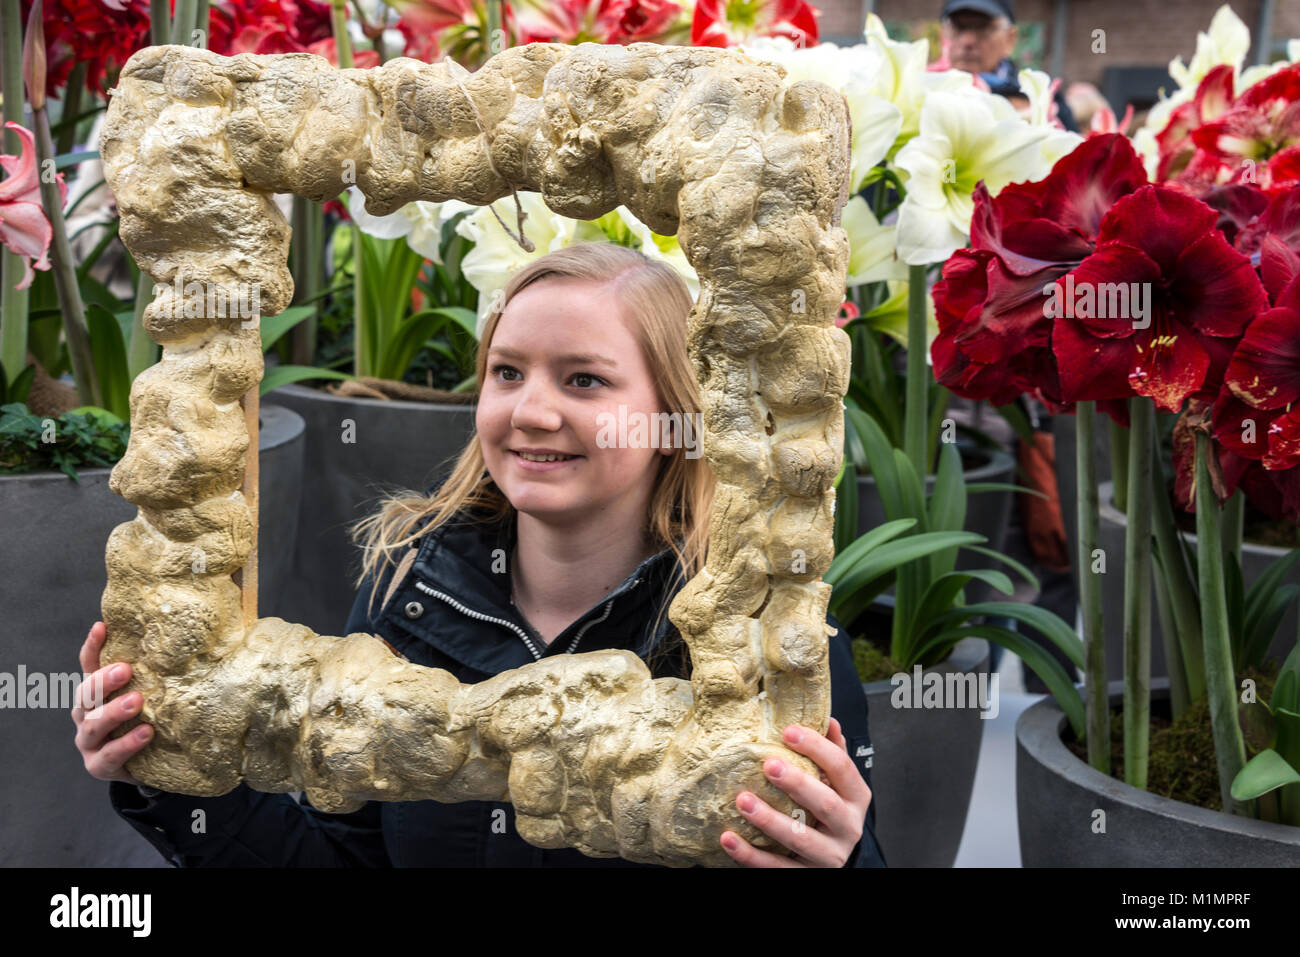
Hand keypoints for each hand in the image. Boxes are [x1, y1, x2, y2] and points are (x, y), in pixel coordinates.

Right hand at [71, 621, 151, 784]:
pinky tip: (146, 733)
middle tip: (126, 670)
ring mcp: (89, 741)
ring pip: (92, 725)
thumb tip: (191, 638)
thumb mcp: (153, 694)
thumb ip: (158, 673)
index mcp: (96, 692)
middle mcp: (86, 714)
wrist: (150, 765)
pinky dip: (126, 744)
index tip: (103, 626)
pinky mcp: (99, 766)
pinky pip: (109, 756)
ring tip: (137, 701)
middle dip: (103, 681)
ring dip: (113, 712)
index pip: (89, 665)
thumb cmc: (151, 719)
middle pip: (85, 693)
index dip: (93, 646)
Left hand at [720, 718, 870, 867]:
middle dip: (797, 783)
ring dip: (769, 820)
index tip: (788, 732)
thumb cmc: (828, 810)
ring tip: (743, 801)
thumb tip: (829, 720)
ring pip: (800, 839)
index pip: (842, 767)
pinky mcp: (807, 875)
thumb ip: (832, 753)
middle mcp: (848, 827)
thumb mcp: (836, 782)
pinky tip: (728, 837)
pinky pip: (776, 867)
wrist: (829, 857)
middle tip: (768, 765)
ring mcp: (829, 855)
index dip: (817, 748)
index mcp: (856, 797)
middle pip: (825, 804)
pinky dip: (750, 854)